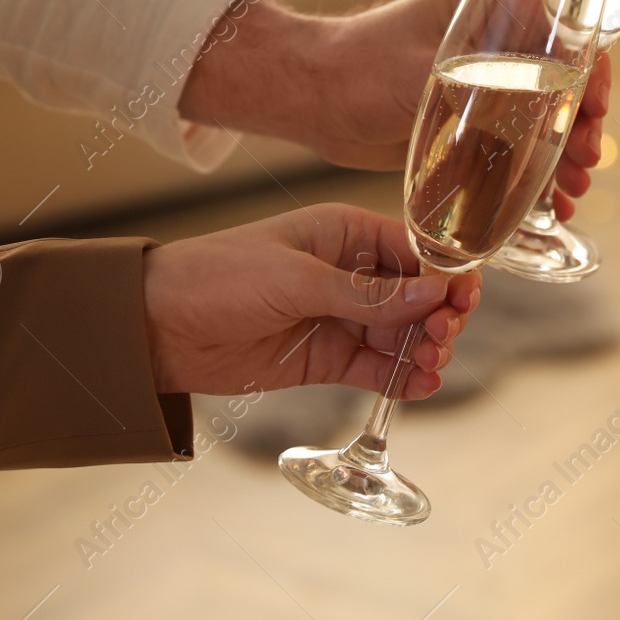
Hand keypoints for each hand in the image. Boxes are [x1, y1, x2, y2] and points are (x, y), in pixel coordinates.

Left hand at [141, 203, 479, 397]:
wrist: (155, 326)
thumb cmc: (218, 277)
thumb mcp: (296, 278)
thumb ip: (367, 293)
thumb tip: (432, 293)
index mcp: (344, 234)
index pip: (413, 250)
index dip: (444, 274)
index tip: (464, 299)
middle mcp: (349, 273)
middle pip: (416, 295)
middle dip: (438, 315)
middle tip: (443, 336)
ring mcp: (339, 318)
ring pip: (401, 334)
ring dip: (424, 349)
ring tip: (432, 365)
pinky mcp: (326, 359)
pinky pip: (376, 368)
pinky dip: (401, 378)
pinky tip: (421, 386)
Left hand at [179, 0, 611, 219]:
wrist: (314, 99)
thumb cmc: (361, 66)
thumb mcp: (428, 69)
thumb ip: (483, 80)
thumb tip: (541, 102)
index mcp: (494, 1)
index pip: (566, 31)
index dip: (592, 72)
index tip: (596, 109)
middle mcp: (499, 36)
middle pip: (565, 80)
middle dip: (582, 123)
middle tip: (585, 159)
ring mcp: (489, 80)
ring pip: (547, 117)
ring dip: (565, 154)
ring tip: (573, 191)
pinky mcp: (475, 119)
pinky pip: (520, 144)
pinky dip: (537, 172)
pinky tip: (552, 204)